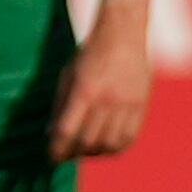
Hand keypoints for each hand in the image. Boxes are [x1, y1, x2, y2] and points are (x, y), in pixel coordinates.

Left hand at [47, 6, 152, 161]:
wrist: (123, 33)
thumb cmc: (89, 54)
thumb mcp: (68, 76)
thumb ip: (60, 106)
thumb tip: (51, 136)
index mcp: (84, 91)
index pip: (67, 131)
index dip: (57, 150)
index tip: (51, 157)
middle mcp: (107, 100)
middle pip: (88, 141)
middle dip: (74, 152)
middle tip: (67, 153)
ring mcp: (127, 104)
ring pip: (109, 144)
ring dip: (95, 153)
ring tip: (86, 149)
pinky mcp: (141, 105)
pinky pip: (129, 138)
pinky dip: (116, 148)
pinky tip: (107, 146)